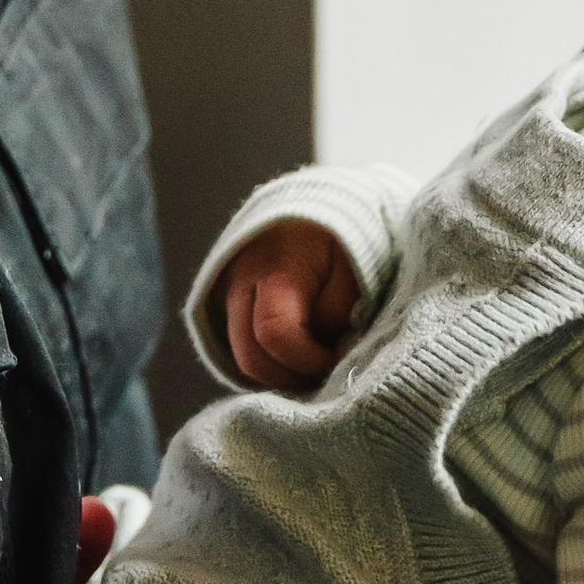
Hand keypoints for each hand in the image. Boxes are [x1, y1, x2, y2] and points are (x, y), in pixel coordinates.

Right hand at [219, 221, 364, 389]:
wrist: (314, 206)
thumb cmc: (341, 238)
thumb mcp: (354, 267)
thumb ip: (339, 311)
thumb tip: (328, 352)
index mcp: (275, 269)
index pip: (274, 333)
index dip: (305, 360)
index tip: (334, 359)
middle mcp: (241, 283)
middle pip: (250, 356)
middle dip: (290, 377)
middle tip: (323, 371)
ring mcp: (229, 294)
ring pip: (241, 358)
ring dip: (277, 374)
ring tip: (312, 364)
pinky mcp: (229, 303)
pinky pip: (241, 348)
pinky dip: (268, 361)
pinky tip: (296, 356)